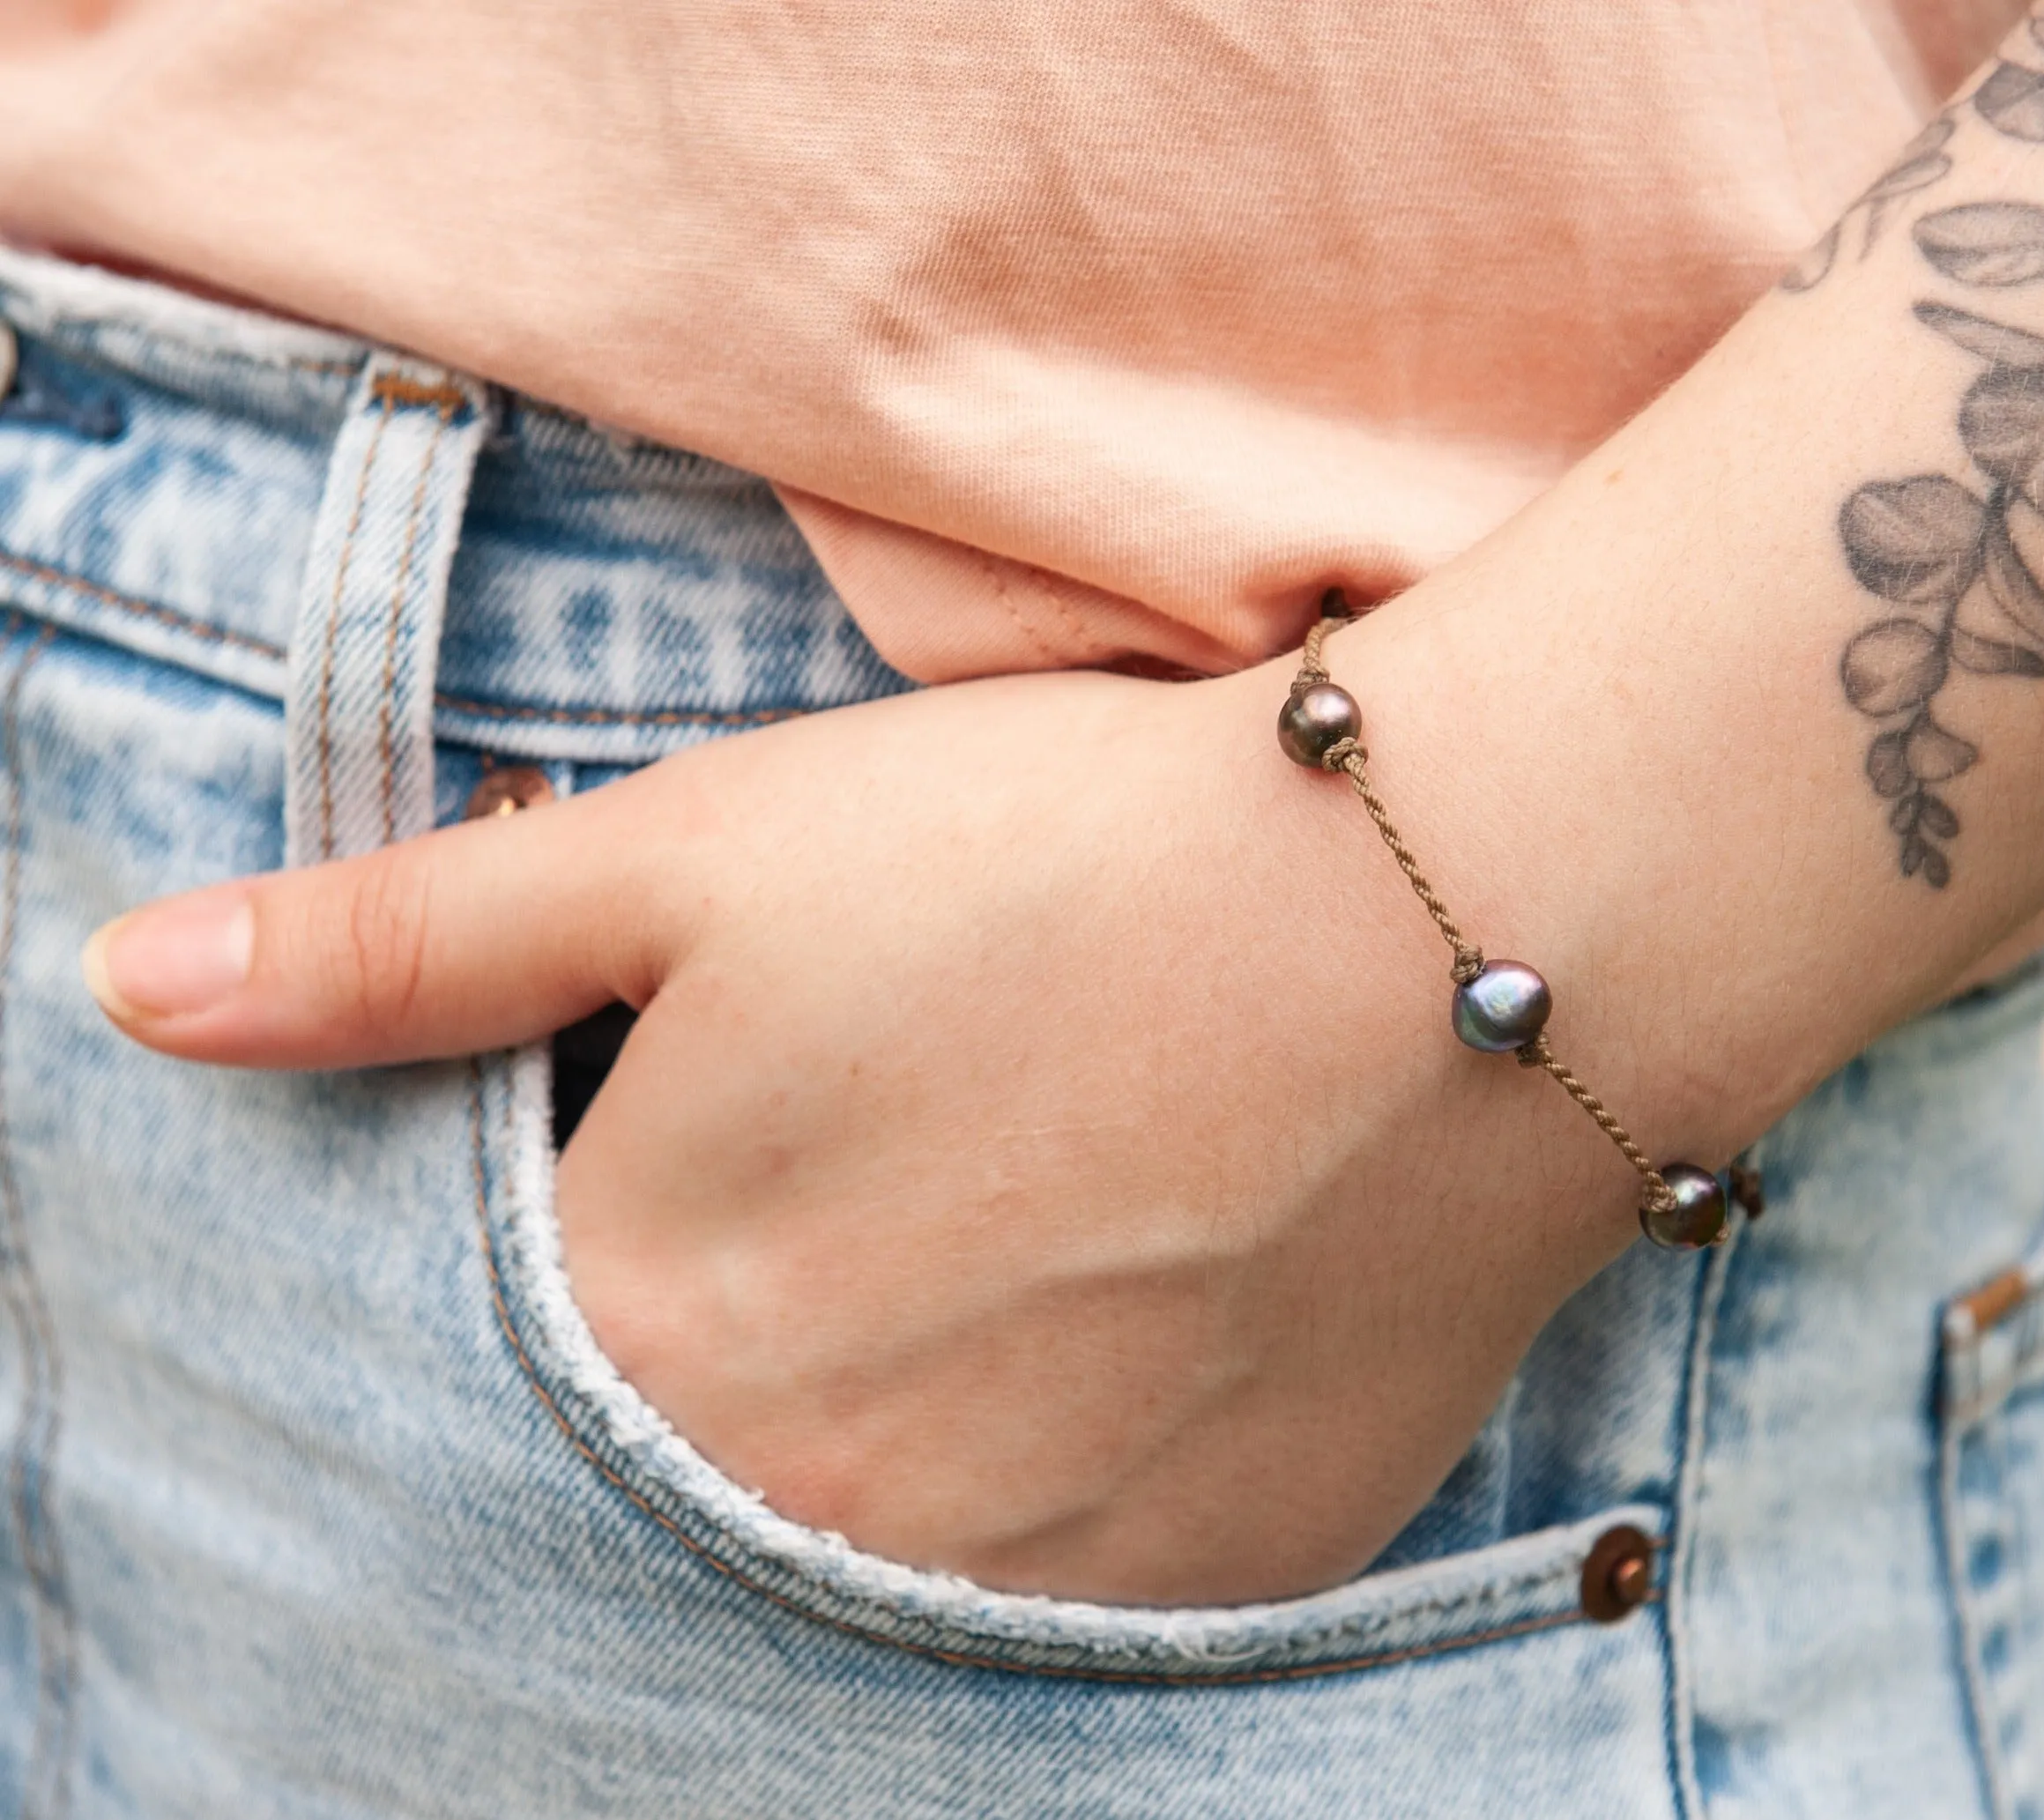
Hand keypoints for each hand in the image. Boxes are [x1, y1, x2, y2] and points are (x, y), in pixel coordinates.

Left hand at [79, 663, 1653, 1604]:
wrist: (1455, 930)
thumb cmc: (1061, 863)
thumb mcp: (703, 859)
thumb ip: (404, 952)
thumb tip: (137, 987)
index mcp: (647, 1338)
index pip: (487, 1369)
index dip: (571, 1241)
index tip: (663, 1157)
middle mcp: (811, 1519)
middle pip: (676, 1480)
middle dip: (721, 1341)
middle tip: (865, 1194)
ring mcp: (1019, 1590)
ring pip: (864, 1551)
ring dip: (884, 1428)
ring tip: (995, 1246)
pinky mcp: (1206, 1588)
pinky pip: (1051, 1592)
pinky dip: (1042, 1483)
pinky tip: (1116, 1334)